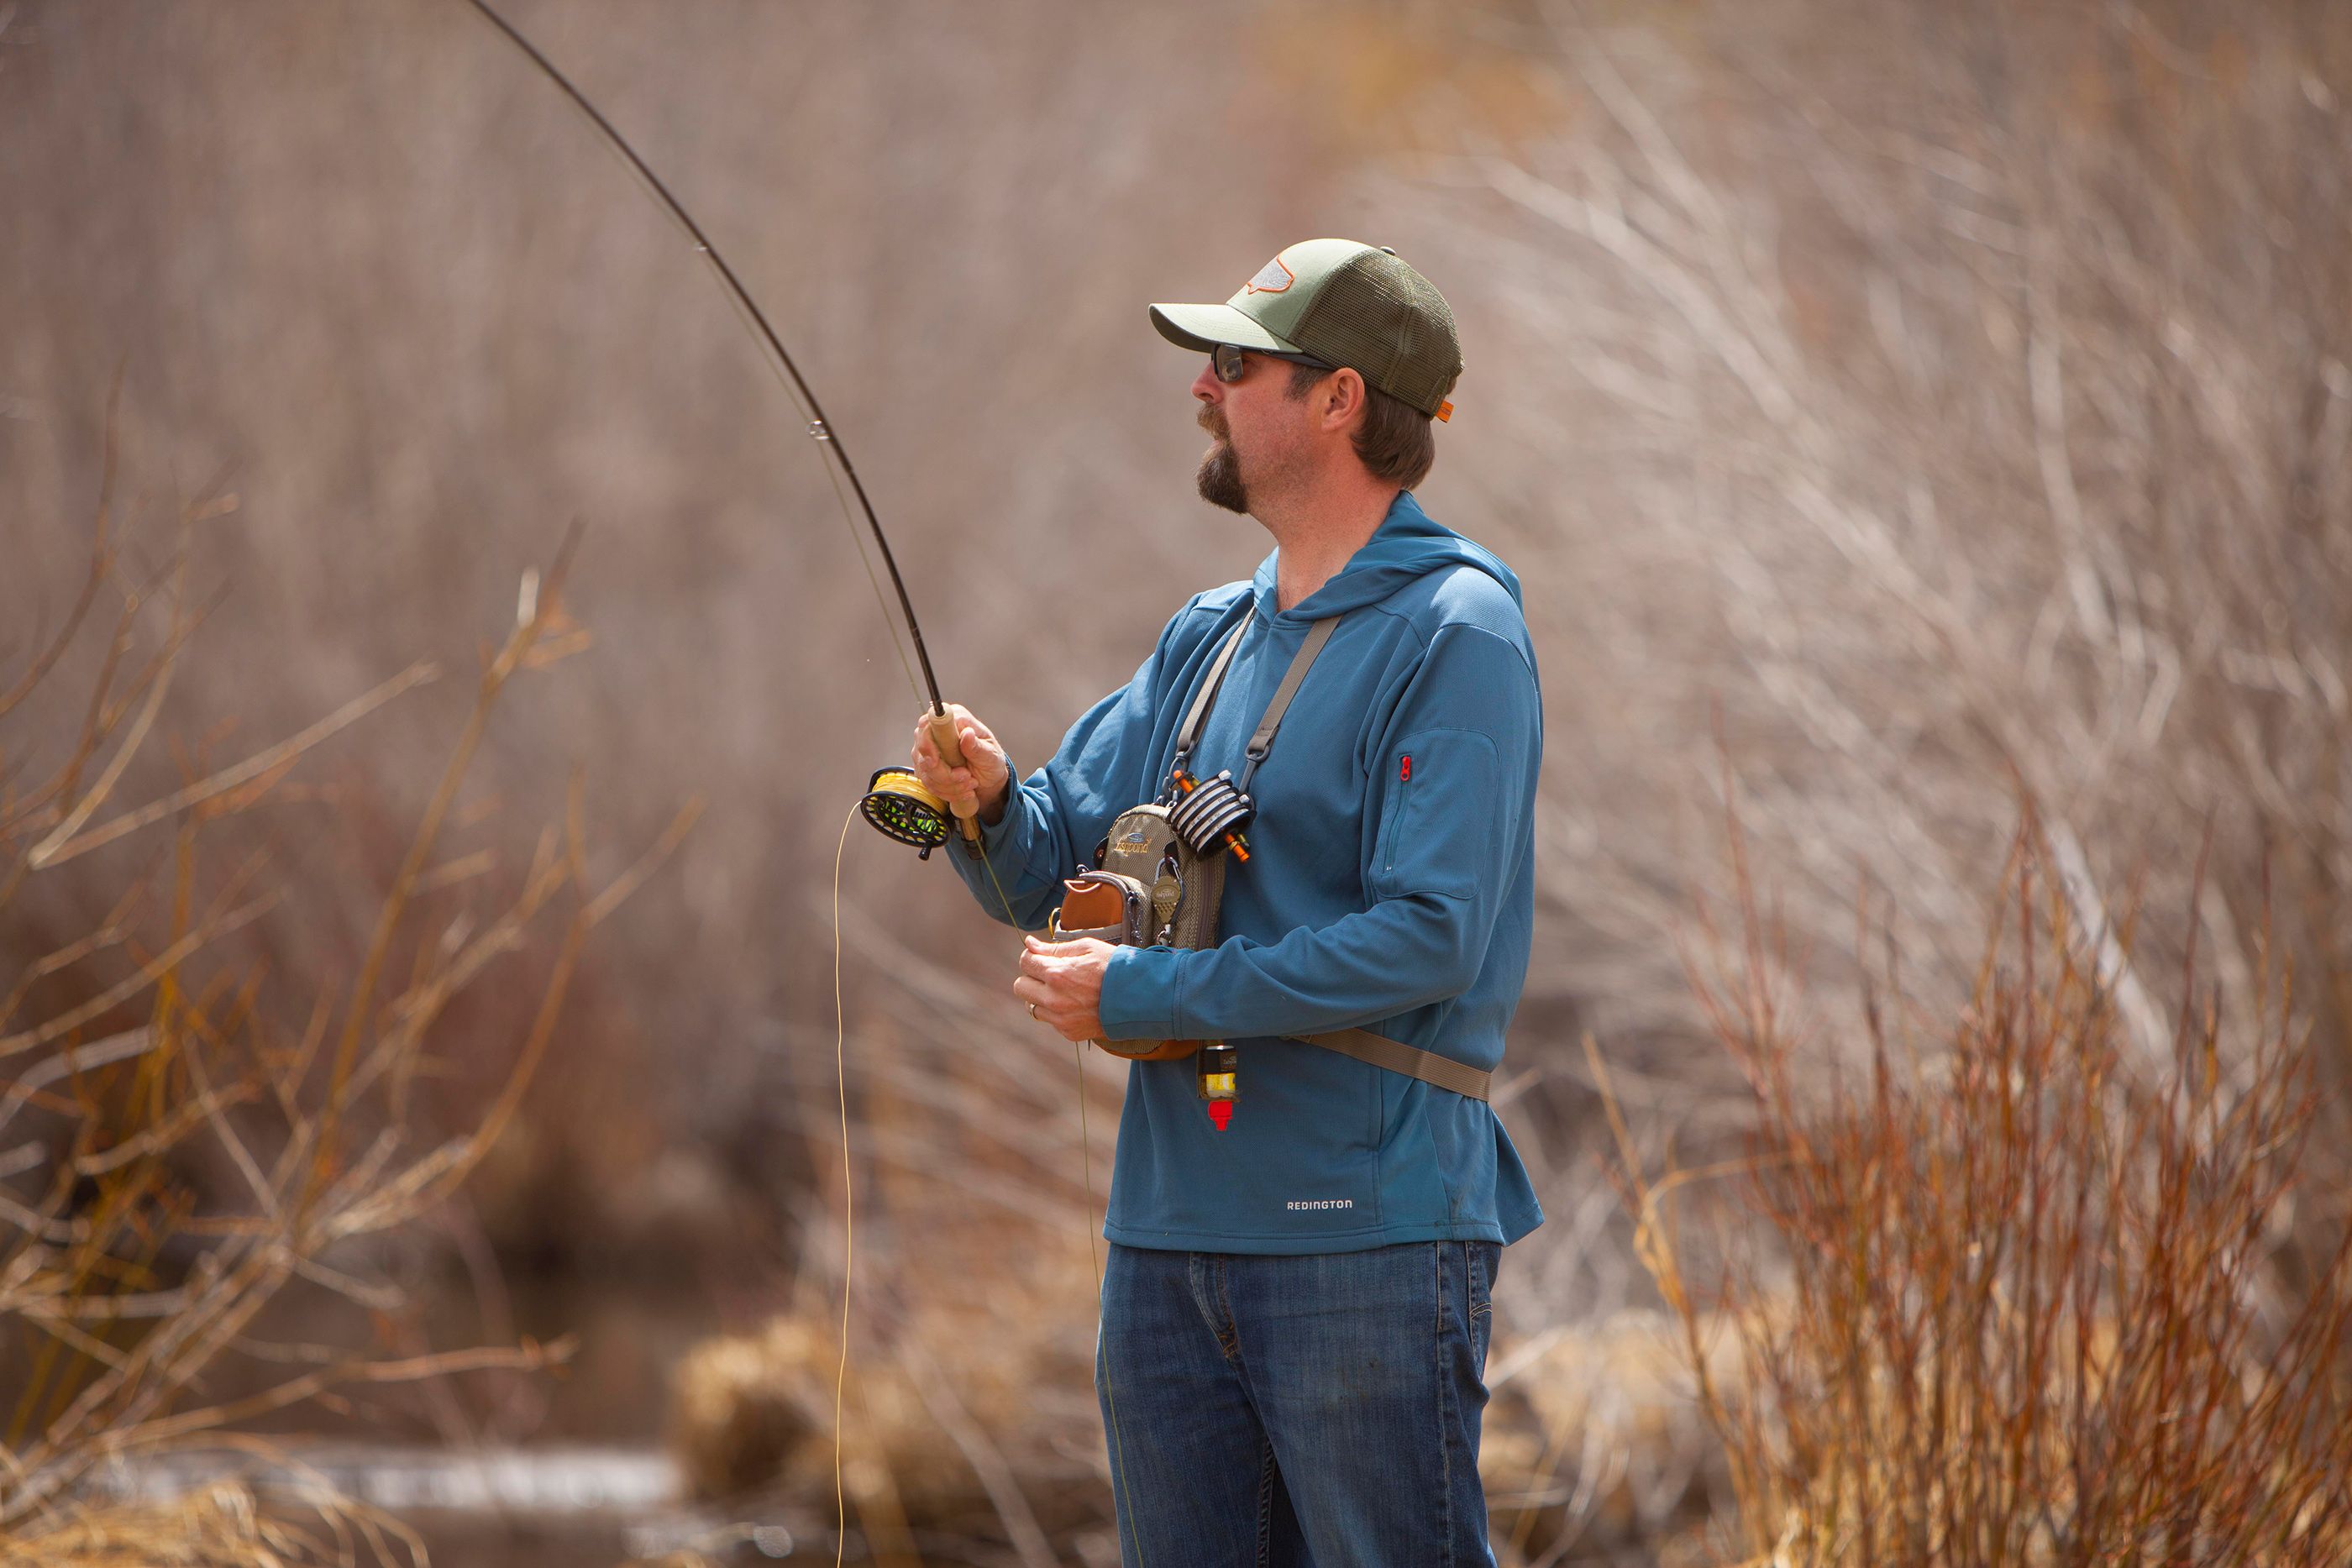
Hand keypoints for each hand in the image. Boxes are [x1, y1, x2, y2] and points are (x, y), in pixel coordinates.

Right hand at [910, 704, 1011, 824]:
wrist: (987, 779)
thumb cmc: (990, 762)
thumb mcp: (991, 756)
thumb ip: (978, 747)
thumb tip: (967, 734)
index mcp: (956, 718)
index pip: (929, 723)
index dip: (928, 743)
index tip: (935, 762)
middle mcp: (938, 730)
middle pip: (923, 749)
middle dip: (944, 772)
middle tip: (966, 777)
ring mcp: (929, 747)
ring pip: (925, 769)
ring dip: (948, 784)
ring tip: (969, 783)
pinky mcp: (925, 764)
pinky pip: (926, 780)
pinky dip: (945, 790)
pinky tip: (960, 789)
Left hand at [1014, 934, 1112, 1041]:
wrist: (1140, 997)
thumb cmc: (1115, 967)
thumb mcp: (1087, 948)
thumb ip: (1054, 948)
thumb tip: (1029, 943)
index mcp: (1057, 974)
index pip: (1025, 962)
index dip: (1032, 956)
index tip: (1043, 957)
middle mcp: (1054, 999)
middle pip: (1020, 987)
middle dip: (1032, 977)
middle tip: (1051, 974)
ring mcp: (1061, 1019)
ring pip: (1032, 1007)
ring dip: (1042, 997)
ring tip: (1064, 990)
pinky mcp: (1069, 1032)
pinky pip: (1050, 1020)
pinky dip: (1057, 1012)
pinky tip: (1076, 1004)